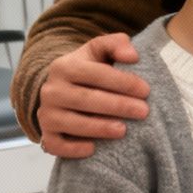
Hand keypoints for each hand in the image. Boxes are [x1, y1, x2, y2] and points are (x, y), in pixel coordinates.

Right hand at [36, 33, 150, 159]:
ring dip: (99, 128)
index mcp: (64, 66)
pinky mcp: (46, 134)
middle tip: (143, 112)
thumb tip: (133, 56)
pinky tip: (93, 149)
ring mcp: (46, 113)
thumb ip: (117, 44)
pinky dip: (72, 149)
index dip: (122, 82)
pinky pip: (55, 144)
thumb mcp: (100, 50)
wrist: (63, 89)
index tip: (146, 90)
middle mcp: (51, 90)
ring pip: (72, 123)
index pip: (95, 73)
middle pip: (86, 99)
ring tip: (123, 130)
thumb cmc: (89, 69)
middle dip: (117, 106)